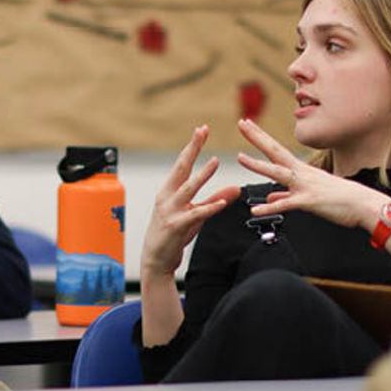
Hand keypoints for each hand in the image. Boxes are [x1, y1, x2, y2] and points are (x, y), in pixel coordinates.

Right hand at [140, 125, 240, 276]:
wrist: (156, 260)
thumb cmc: (173, 235)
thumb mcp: (194, 215)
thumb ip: (214, 200)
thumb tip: (234, 189)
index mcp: (169, 191)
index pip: (182, 164)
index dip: (192, 146)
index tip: (202, 130)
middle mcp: (167, 197)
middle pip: (181, 168)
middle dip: (192, 148)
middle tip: (202, 131)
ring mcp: (170, 211)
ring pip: (188, 189)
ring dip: (202, 175)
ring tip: (215, 162)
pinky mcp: (176, 226)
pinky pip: (195, 214)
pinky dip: (209, 208)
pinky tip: (222, 202)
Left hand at [235, 118, 386, 229]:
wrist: (364, 205)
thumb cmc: (341, 199)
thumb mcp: (310, 194)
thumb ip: (286, 194)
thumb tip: (270, 195)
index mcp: (301, 170)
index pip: (276, 150)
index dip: (261, 137)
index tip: (247, 124)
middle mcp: (301, 173)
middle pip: (275, 152)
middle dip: (257, 137)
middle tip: (242, 123)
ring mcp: (305, 186)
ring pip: (278, 173)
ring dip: (258, 165)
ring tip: (240, 158)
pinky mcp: (309, 201)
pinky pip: (286, 204)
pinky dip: (270, 207)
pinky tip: (255, 210)